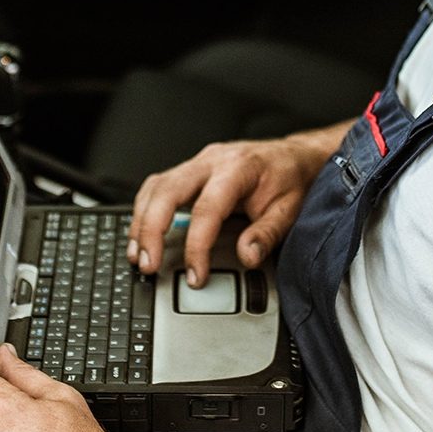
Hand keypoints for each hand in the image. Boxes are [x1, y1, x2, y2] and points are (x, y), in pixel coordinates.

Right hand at [127, 125, 345, 286]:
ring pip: (155, 187)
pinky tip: (142, 234)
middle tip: (148, 265)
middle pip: (166, 191)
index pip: (207, 209)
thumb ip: (266, 234)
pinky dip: (145, 211)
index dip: (196, 246)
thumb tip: (246, 257)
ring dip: (141, 222)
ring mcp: (198, 163)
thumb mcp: (289, 209)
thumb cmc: (291, 179)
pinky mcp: (191, 171)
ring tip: (138, 255)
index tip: (195, 275)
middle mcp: (212, 161)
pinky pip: (158, 187)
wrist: (295, 156)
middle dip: (150, 230)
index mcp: (237, 168)